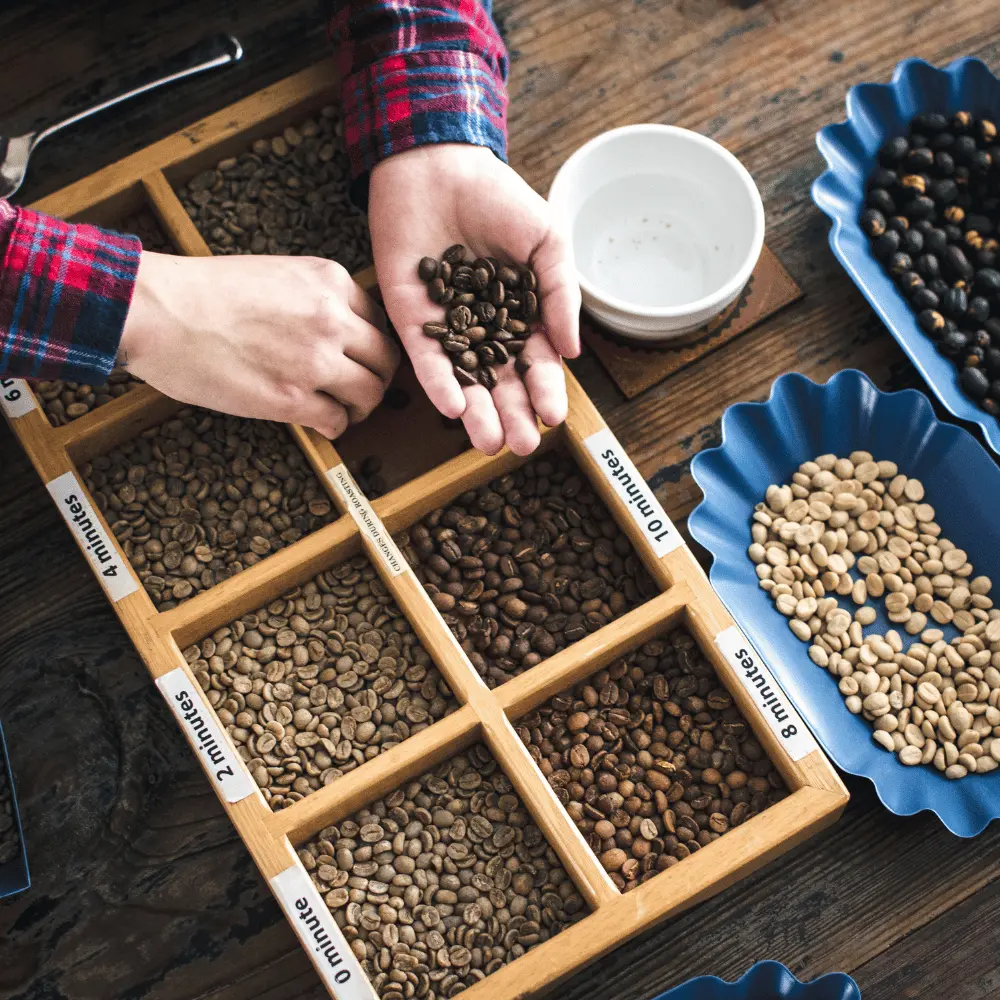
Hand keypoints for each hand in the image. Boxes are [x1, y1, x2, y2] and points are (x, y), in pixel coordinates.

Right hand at [119, 253, 398, 438]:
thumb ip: (312, 298)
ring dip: (362, 407)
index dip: (372, 344)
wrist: (157, 311)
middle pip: (386, 358)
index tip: (361, 358)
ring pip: (371, 393)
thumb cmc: (201, 292)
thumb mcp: (274, 274)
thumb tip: (335, 329)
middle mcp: (332, 318)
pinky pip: (337, 421)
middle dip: (377, 377)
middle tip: (361, 390)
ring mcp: (316, 360)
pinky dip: (335, 427)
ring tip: (344, 411)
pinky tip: (320, 424)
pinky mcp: (293, 399)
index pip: (379, 319)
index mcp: (329, 280)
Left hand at [368, 144, 580, 455]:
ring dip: (477, 413)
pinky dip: (438, 383)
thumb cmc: (498, 199)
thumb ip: (560, 294)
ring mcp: (446, 327)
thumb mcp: (547, 241)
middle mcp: (483, 328)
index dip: (545, 391)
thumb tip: (571, 351)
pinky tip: (452, 408)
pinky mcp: (410, 319)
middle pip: (500, 381)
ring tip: (490, 443)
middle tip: (523, 446)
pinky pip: (425, 358)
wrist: (438, 165)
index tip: (554, 417)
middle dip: (513, 415)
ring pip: (464, 379)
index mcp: (520, 314)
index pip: (535, 363)